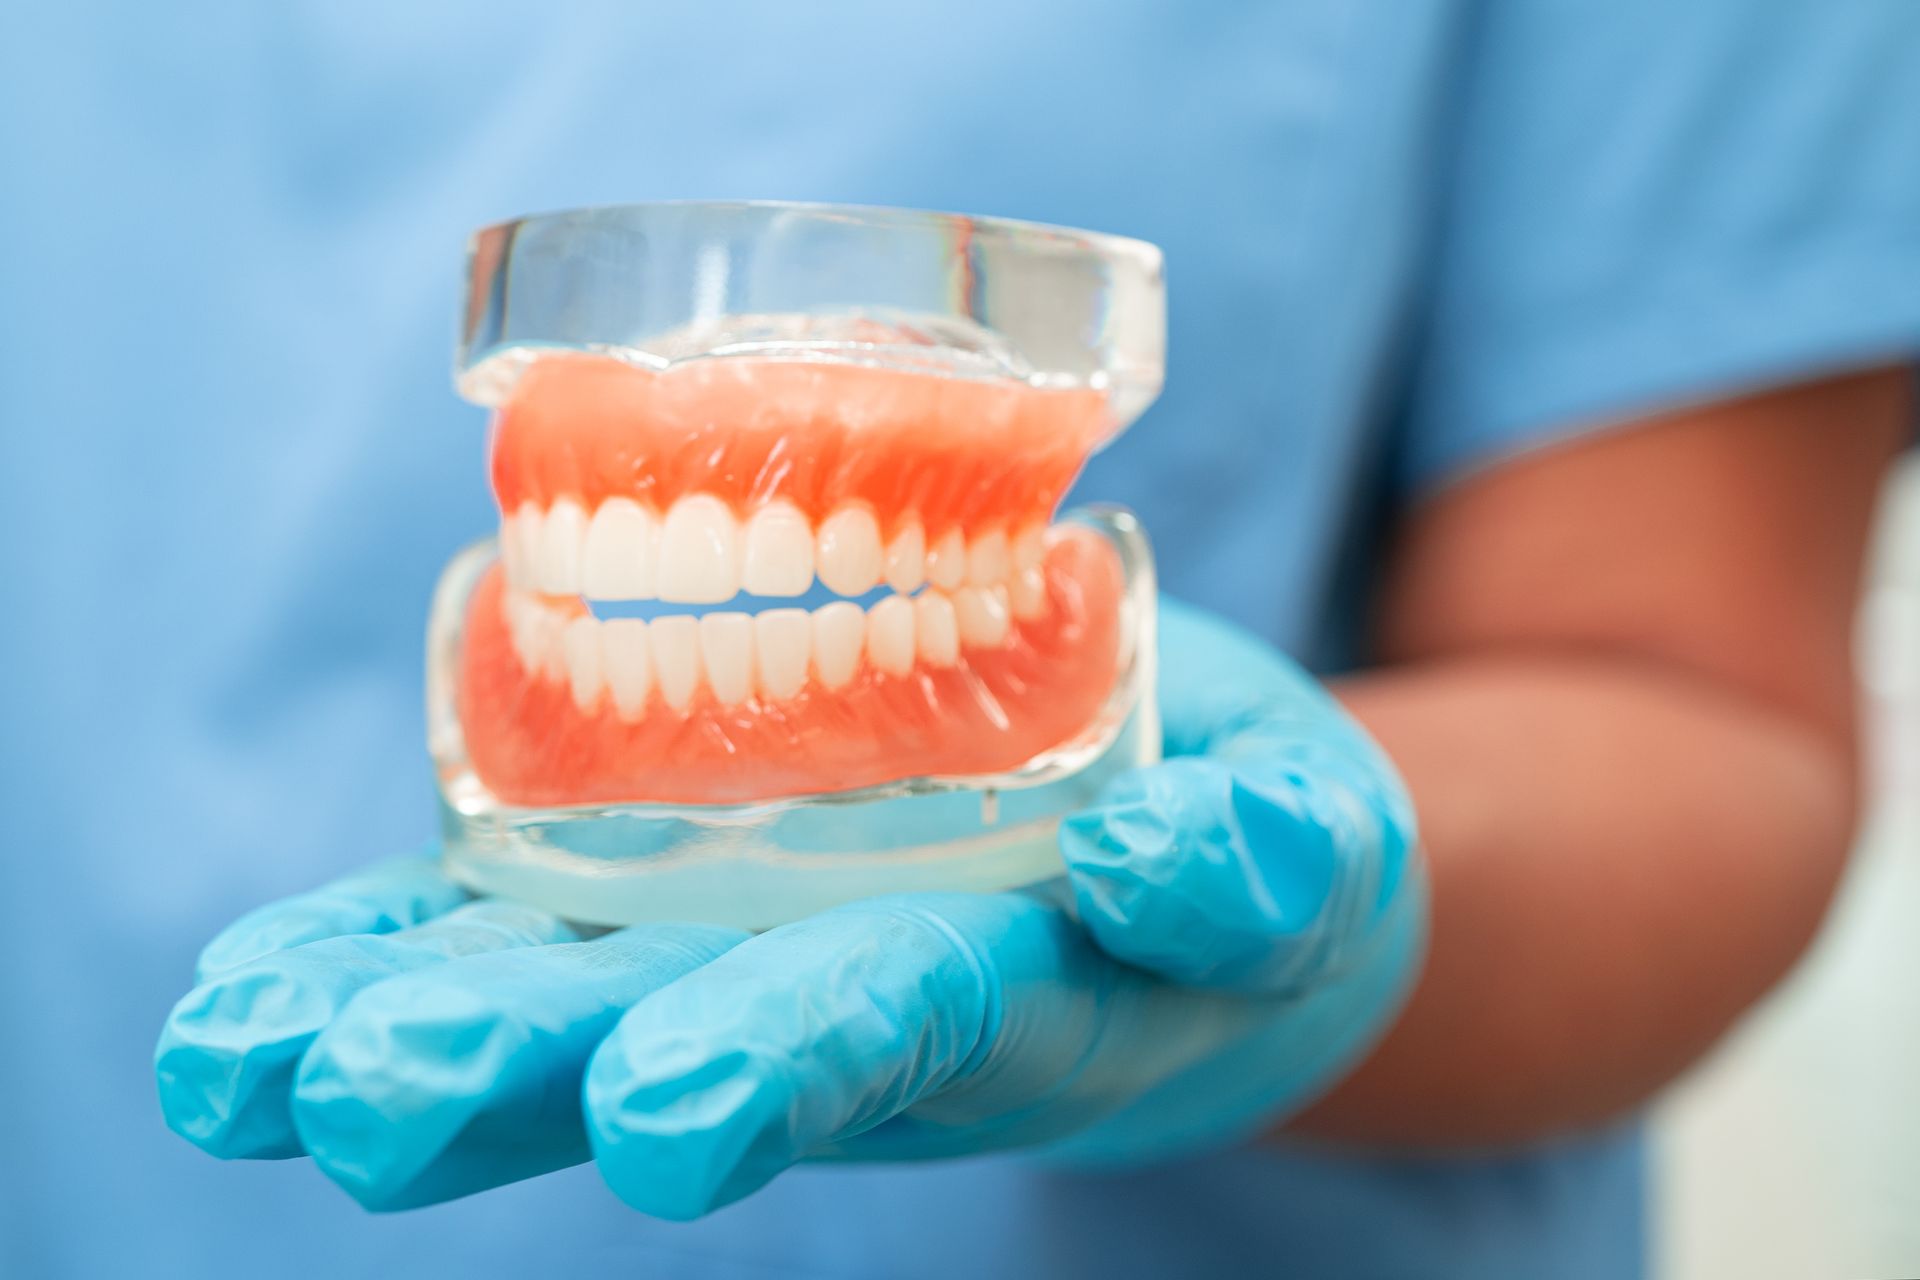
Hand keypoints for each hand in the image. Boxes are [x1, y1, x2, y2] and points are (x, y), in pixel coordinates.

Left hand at [156, 599, 1425, 1216]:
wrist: (1171, 858)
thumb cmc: (1249, 862)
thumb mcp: (1305, 856)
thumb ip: (1256, 869)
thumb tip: (1151, 862)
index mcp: (1011, 993)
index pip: (896, 1022)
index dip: (787, 1059)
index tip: (665, 1116)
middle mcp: (845, 991)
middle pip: (674, 1034)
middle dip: (526, 1073)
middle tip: (373, 1106)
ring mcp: (748, 940)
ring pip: (563, 991)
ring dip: (401, 1017)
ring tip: (234, 1068)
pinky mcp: (680, 875)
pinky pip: (523, 908)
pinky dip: (389, 939)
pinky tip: (260, 983)